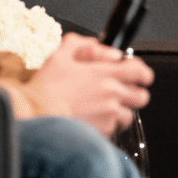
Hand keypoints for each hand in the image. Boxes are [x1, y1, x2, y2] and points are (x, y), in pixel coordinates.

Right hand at [30, 33, 153, 134]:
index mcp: (105, 74)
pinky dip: (106, 125)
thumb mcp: (60, 55)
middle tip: (122, 92)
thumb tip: (100, 45)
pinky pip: (113, 129)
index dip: (143, 73)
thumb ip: (82, 44)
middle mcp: (112, 95)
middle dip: (135, 93)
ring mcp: (108, 115)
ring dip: (120, 111)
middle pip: (142, 96)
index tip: (139, 75)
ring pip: (129, 116)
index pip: (141, 72)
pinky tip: (91, 119)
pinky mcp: (101, 132)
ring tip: (103, 108)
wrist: (34, 116)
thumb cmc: (46, 88)